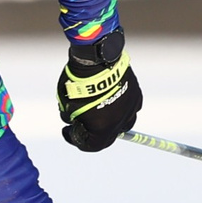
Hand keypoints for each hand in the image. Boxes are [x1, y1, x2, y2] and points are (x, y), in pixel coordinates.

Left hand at [56, 29, 140, 151]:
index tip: (67, 132)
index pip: (92, 145)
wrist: (97, 57)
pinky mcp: (135, 94)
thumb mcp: (66, 104)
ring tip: (98, 113)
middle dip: (93, 133)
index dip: (77, 141)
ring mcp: (130, 107)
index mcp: (103, 128)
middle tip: (80, 125)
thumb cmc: (78, 82)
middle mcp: (120, 121)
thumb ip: (71, 117)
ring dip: (110, 123)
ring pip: (123, 124)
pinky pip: (130, 108)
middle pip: (109, 137)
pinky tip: (110, 101)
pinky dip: (120, 109)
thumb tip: (74, 121)